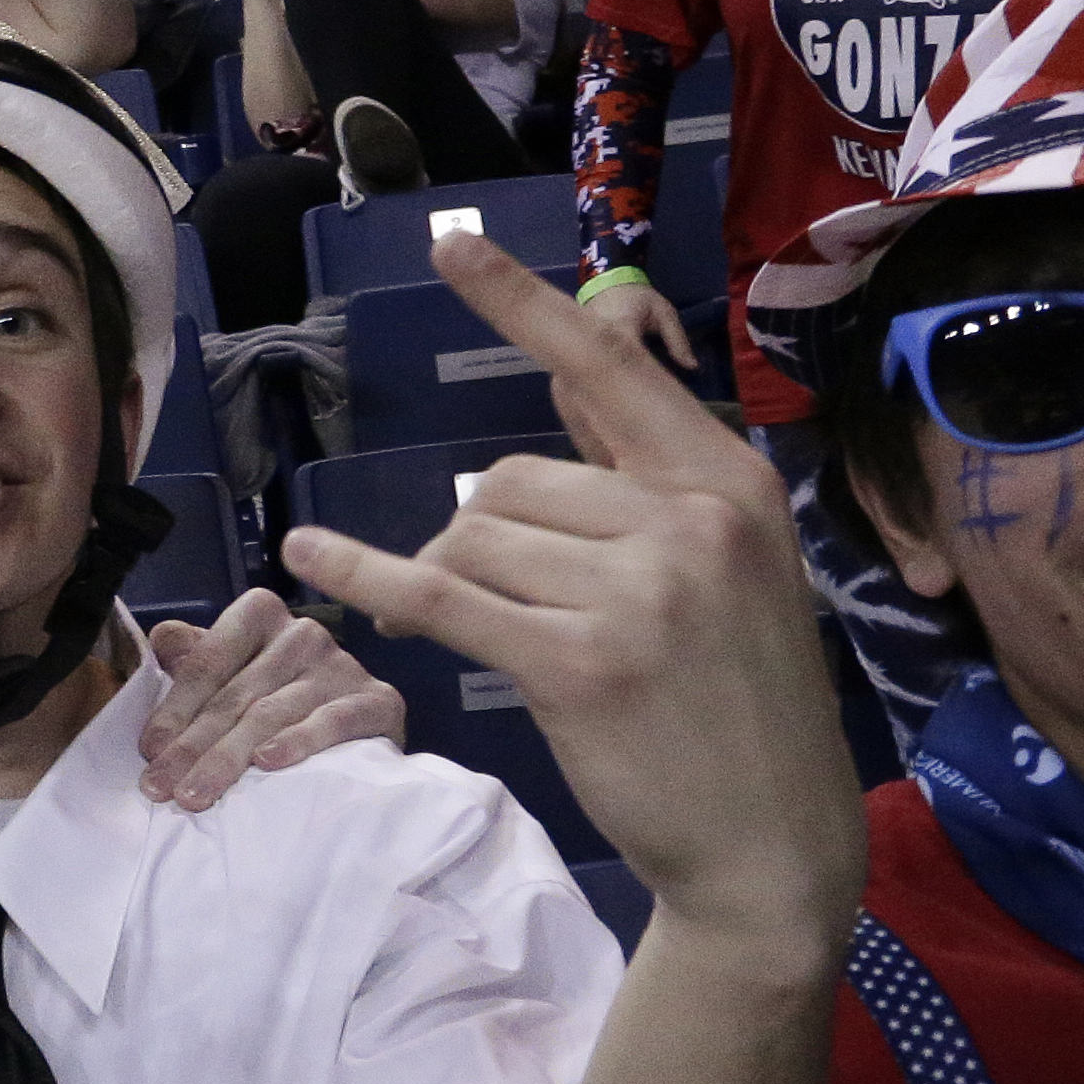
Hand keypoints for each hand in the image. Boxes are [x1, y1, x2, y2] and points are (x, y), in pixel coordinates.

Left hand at [133, 584, 403, 802]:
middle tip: (161, 789)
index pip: (207, 662)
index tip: (148, 752)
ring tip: (195, 795)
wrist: (359, 731)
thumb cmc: (277, 698)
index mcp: (259, 614)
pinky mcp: (378, 700)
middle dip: (192, 747)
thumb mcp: (231, 673)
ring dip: (228, 758)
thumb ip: (194, 657)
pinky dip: (297, 742)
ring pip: (271, 713)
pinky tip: (267, 764)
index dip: (174, 709)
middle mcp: (302, 631)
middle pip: (235, 694)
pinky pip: (332, 721)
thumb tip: (160, 639)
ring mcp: (341, 664)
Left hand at [276, 232, 851, 947]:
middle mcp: (689, 521)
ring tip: (506, 641)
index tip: (450, 240)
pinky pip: (437, 595)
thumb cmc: (739, 703)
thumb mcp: (728, 567)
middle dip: (483, 540)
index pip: (610, 368)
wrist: (773, 843)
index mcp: (730, 483)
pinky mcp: (576, 663)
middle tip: (515, 609)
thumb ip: (643, 476)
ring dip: (457, 585)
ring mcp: (637, 592)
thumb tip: (569, 378)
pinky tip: (310, 563)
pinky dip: (364, 579)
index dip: (522, 303)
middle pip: (510, 479)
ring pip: (472, 538)